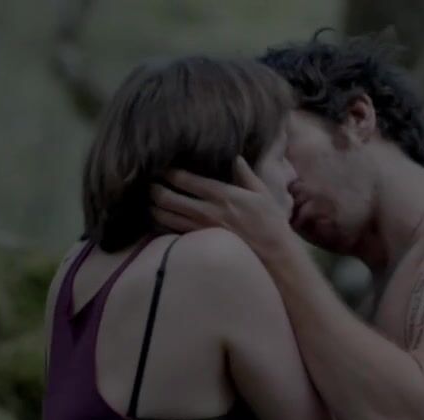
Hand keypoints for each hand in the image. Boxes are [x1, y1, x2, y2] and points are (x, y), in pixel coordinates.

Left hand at [150, 158, 290, 252]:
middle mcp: (206, 211)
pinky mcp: (199, 244)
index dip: (169, 171)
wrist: (274, 256)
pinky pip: (171, 231)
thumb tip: (236, 158)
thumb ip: (246, 175)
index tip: (162, 165)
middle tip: (150, 182)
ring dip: (153, 206)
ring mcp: (200, 229)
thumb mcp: (262, 194)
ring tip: (150, 199)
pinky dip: (161, 223)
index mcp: (221, 195)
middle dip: (153, 188)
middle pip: (167, 197)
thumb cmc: (271, 224)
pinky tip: (159, 218)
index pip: (185, 179)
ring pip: (164, 216)